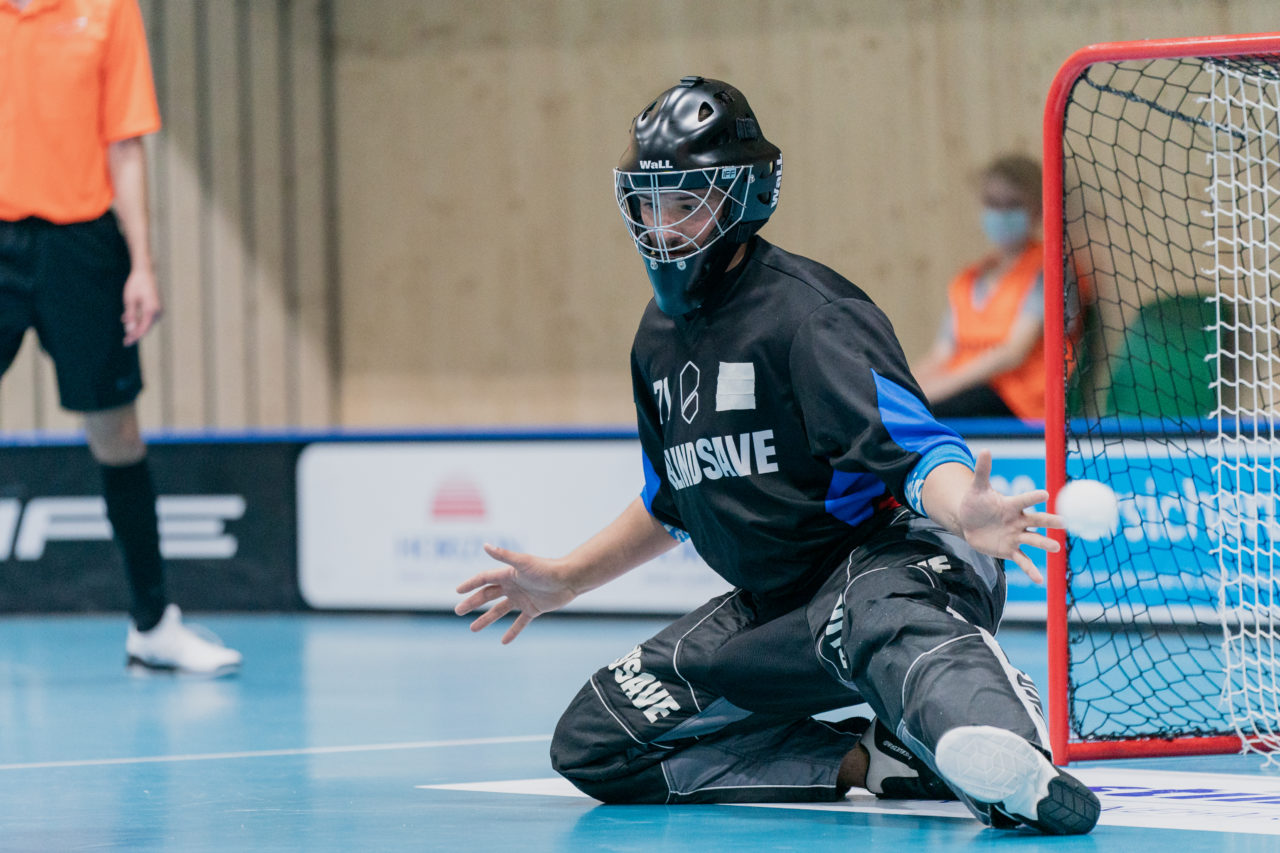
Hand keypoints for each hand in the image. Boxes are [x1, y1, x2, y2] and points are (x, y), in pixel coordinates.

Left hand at [121, 265, 162, 345]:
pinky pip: (147, 317)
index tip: (126, 343)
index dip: (135, 337)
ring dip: (136, 326)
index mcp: (151, 310)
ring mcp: (159, 310)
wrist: (145, 272)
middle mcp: (158, 312)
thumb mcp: (130, 300)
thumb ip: (130, 316)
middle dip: (135, 334)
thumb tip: (129, 331)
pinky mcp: (156, 307)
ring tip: (125, 327)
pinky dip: (138, 319)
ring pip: (146, 323)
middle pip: (146, 328)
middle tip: (125, 341)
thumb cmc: (136, 284)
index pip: (143, 329)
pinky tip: (127, 318)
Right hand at [454, 544, 578, 643]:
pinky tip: (503, 641)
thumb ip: (504, 555)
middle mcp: (513, 586)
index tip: (458, 591)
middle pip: (488, 595)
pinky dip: (512, 632)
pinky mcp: (533, 609)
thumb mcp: (522, 563)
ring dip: (486, 619)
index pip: (484, 579)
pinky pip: (520, 622)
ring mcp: (522, 598)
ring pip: (500, 611)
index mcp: (508, 574)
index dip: (471, 584)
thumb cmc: (546, 568)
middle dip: (472, 603)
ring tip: (472, 629)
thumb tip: (485, 545)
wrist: (568, 579)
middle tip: (458, 611)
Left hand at [955, 450, 1062, 583]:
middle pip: (1036, 521)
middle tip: (1064, 522)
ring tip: (1056, 548)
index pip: (1025, 500)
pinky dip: (1031, 570)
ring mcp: (1016, 536)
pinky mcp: (1010, 550)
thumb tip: (985, 449)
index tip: (1045, 494)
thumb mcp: (977, 488)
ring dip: (1044, 544)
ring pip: (1033, 541)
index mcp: (1012, 505)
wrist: (969, 523)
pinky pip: (1023, 561)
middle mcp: (1018, 521)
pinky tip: (1040, 581)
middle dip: (1048, 522)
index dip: (1033, 497)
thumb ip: (982, 471)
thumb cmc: (976, 503)